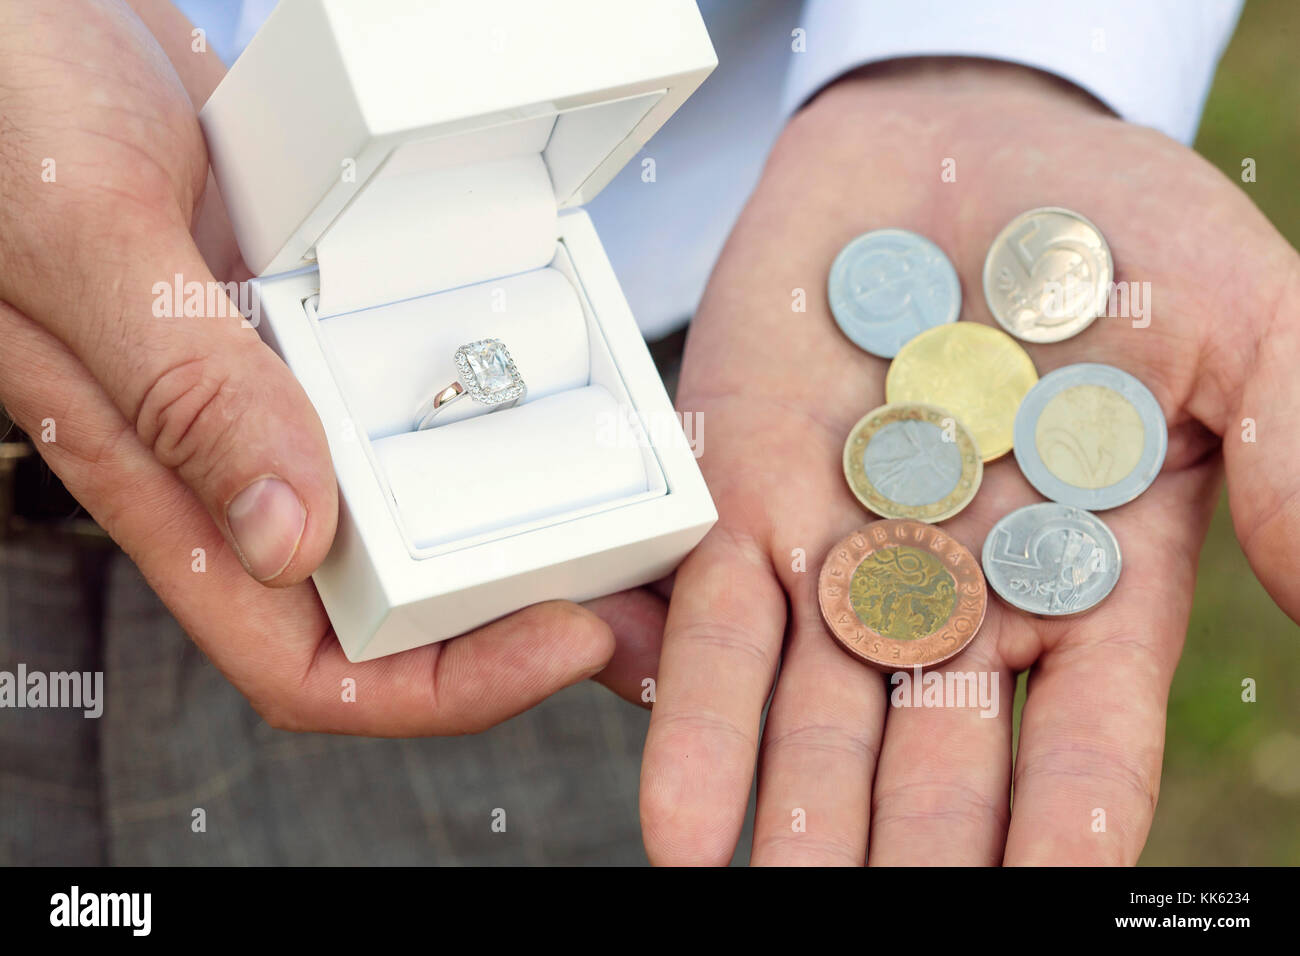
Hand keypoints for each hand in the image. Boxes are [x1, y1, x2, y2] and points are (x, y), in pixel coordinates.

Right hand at [0, 0, 648, 732]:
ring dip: (528, 533)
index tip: (566, 637)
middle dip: (524, 625)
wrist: (18, 6)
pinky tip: (567, 401)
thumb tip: (288, 540)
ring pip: (419, 505)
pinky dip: (494, 413)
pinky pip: (418, 392)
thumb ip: (183, 391)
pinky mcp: (317, 314)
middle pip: (396, 605)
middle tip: (651, 605)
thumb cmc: (6, 106)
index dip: (446, 683)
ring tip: (645, 529)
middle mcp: (238, 454)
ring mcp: (287, 387)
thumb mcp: (90, 238)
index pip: (311, 660)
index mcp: (171, 478)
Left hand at [638, 59, 1299, 863]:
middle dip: (909, 855)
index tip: (1058, 897)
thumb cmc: (1109, 227)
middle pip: (936, 762)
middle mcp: (957, 593)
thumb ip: (1292, 455)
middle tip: (878, 932)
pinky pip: (717, 631)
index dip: (1069, 825)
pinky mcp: (744, 503)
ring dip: (795, 821)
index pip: (1085, 741)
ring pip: (817, 720)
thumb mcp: (1240, 324)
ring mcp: (843, 556)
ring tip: (765, 901)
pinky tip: (682, 824)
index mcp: (1085, 580)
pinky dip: (696, 724)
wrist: (954, 138)